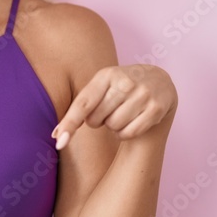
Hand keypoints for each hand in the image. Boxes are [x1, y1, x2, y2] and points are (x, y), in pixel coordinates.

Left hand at [52, 64, 175, 148]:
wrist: (160, 81)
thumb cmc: (121, 88)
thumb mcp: (102, 86)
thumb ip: (80, 107)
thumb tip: (57, 136)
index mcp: (106, 75)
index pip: (83, 104)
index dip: (69, 123)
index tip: (59, 141)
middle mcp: (125, 82)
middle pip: (96, 120)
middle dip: (98, 121)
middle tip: (109, 110)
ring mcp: (142, 95)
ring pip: (113, 128)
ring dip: (114, 127)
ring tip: (123, 113)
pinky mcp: (156, 109)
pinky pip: (129, 133)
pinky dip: (126, 133)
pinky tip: (133, 120)